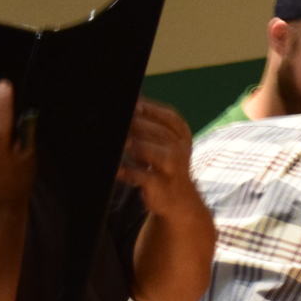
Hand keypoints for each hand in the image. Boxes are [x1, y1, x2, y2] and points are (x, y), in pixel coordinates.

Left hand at [117, 99, 201, 219]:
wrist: (179, 198)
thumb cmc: (163, 162)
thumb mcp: (161, 140)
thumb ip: (146, 122)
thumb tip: (129, 102)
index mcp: (182, 133)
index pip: (169, 116)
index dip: (149, 109)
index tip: (133, 104)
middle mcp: (180, 149)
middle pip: (158, 132)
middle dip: (137, 125)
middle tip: (121, 123)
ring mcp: (173, 168)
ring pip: (151, 151)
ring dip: (134, 145)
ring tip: (123, 143)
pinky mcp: (162, 186)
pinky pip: (143, 176)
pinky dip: (128, 171)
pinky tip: (118, 168)